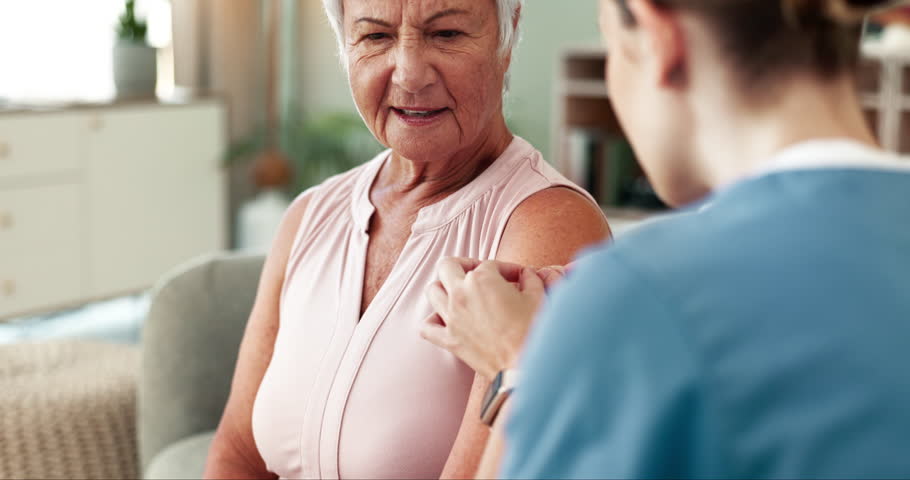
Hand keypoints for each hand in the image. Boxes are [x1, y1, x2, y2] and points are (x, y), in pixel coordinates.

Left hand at [421, 258, 565, 379]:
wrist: (525, 366)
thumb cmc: (533, 330)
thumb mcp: (537, 296)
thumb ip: (529, 278)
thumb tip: (526, 274)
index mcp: (482, 279)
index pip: (490, 264)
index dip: (506, 270)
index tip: (517, 278)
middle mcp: (461, 294)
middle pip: (448, 266)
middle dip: (464, 265)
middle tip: (479, 274)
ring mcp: (452, 317)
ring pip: (432, 291)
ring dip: (445, 288)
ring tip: (461, 294)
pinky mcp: (449, 340)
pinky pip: (426, 326)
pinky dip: (432, 321)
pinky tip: (445, 320)